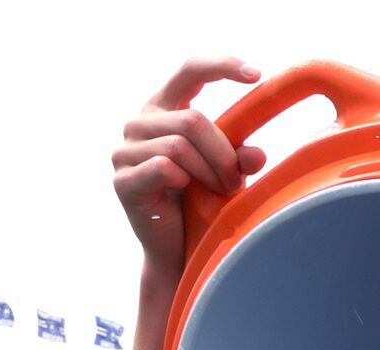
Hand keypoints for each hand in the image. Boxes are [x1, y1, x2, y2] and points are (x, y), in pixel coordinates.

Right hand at [113, 58, 266, 276]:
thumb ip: (240, 157)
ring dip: (209, 172)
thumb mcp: (227, 173)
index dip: (221, 66)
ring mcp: (126, 150)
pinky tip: (185, 196)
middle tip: (235, 182)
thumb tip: (257, 154)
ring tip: (218, 192)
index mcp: (164, 108)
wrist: (178, 252)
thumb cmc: (202, 204)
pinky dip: (184, 182)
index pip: (189, 71)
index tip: (257, 74)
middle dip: (223, 153)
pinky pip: (162, 168)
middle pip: (193, 120)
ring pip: (179, 145)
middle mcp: (140, 123)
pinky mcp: (123, 180)